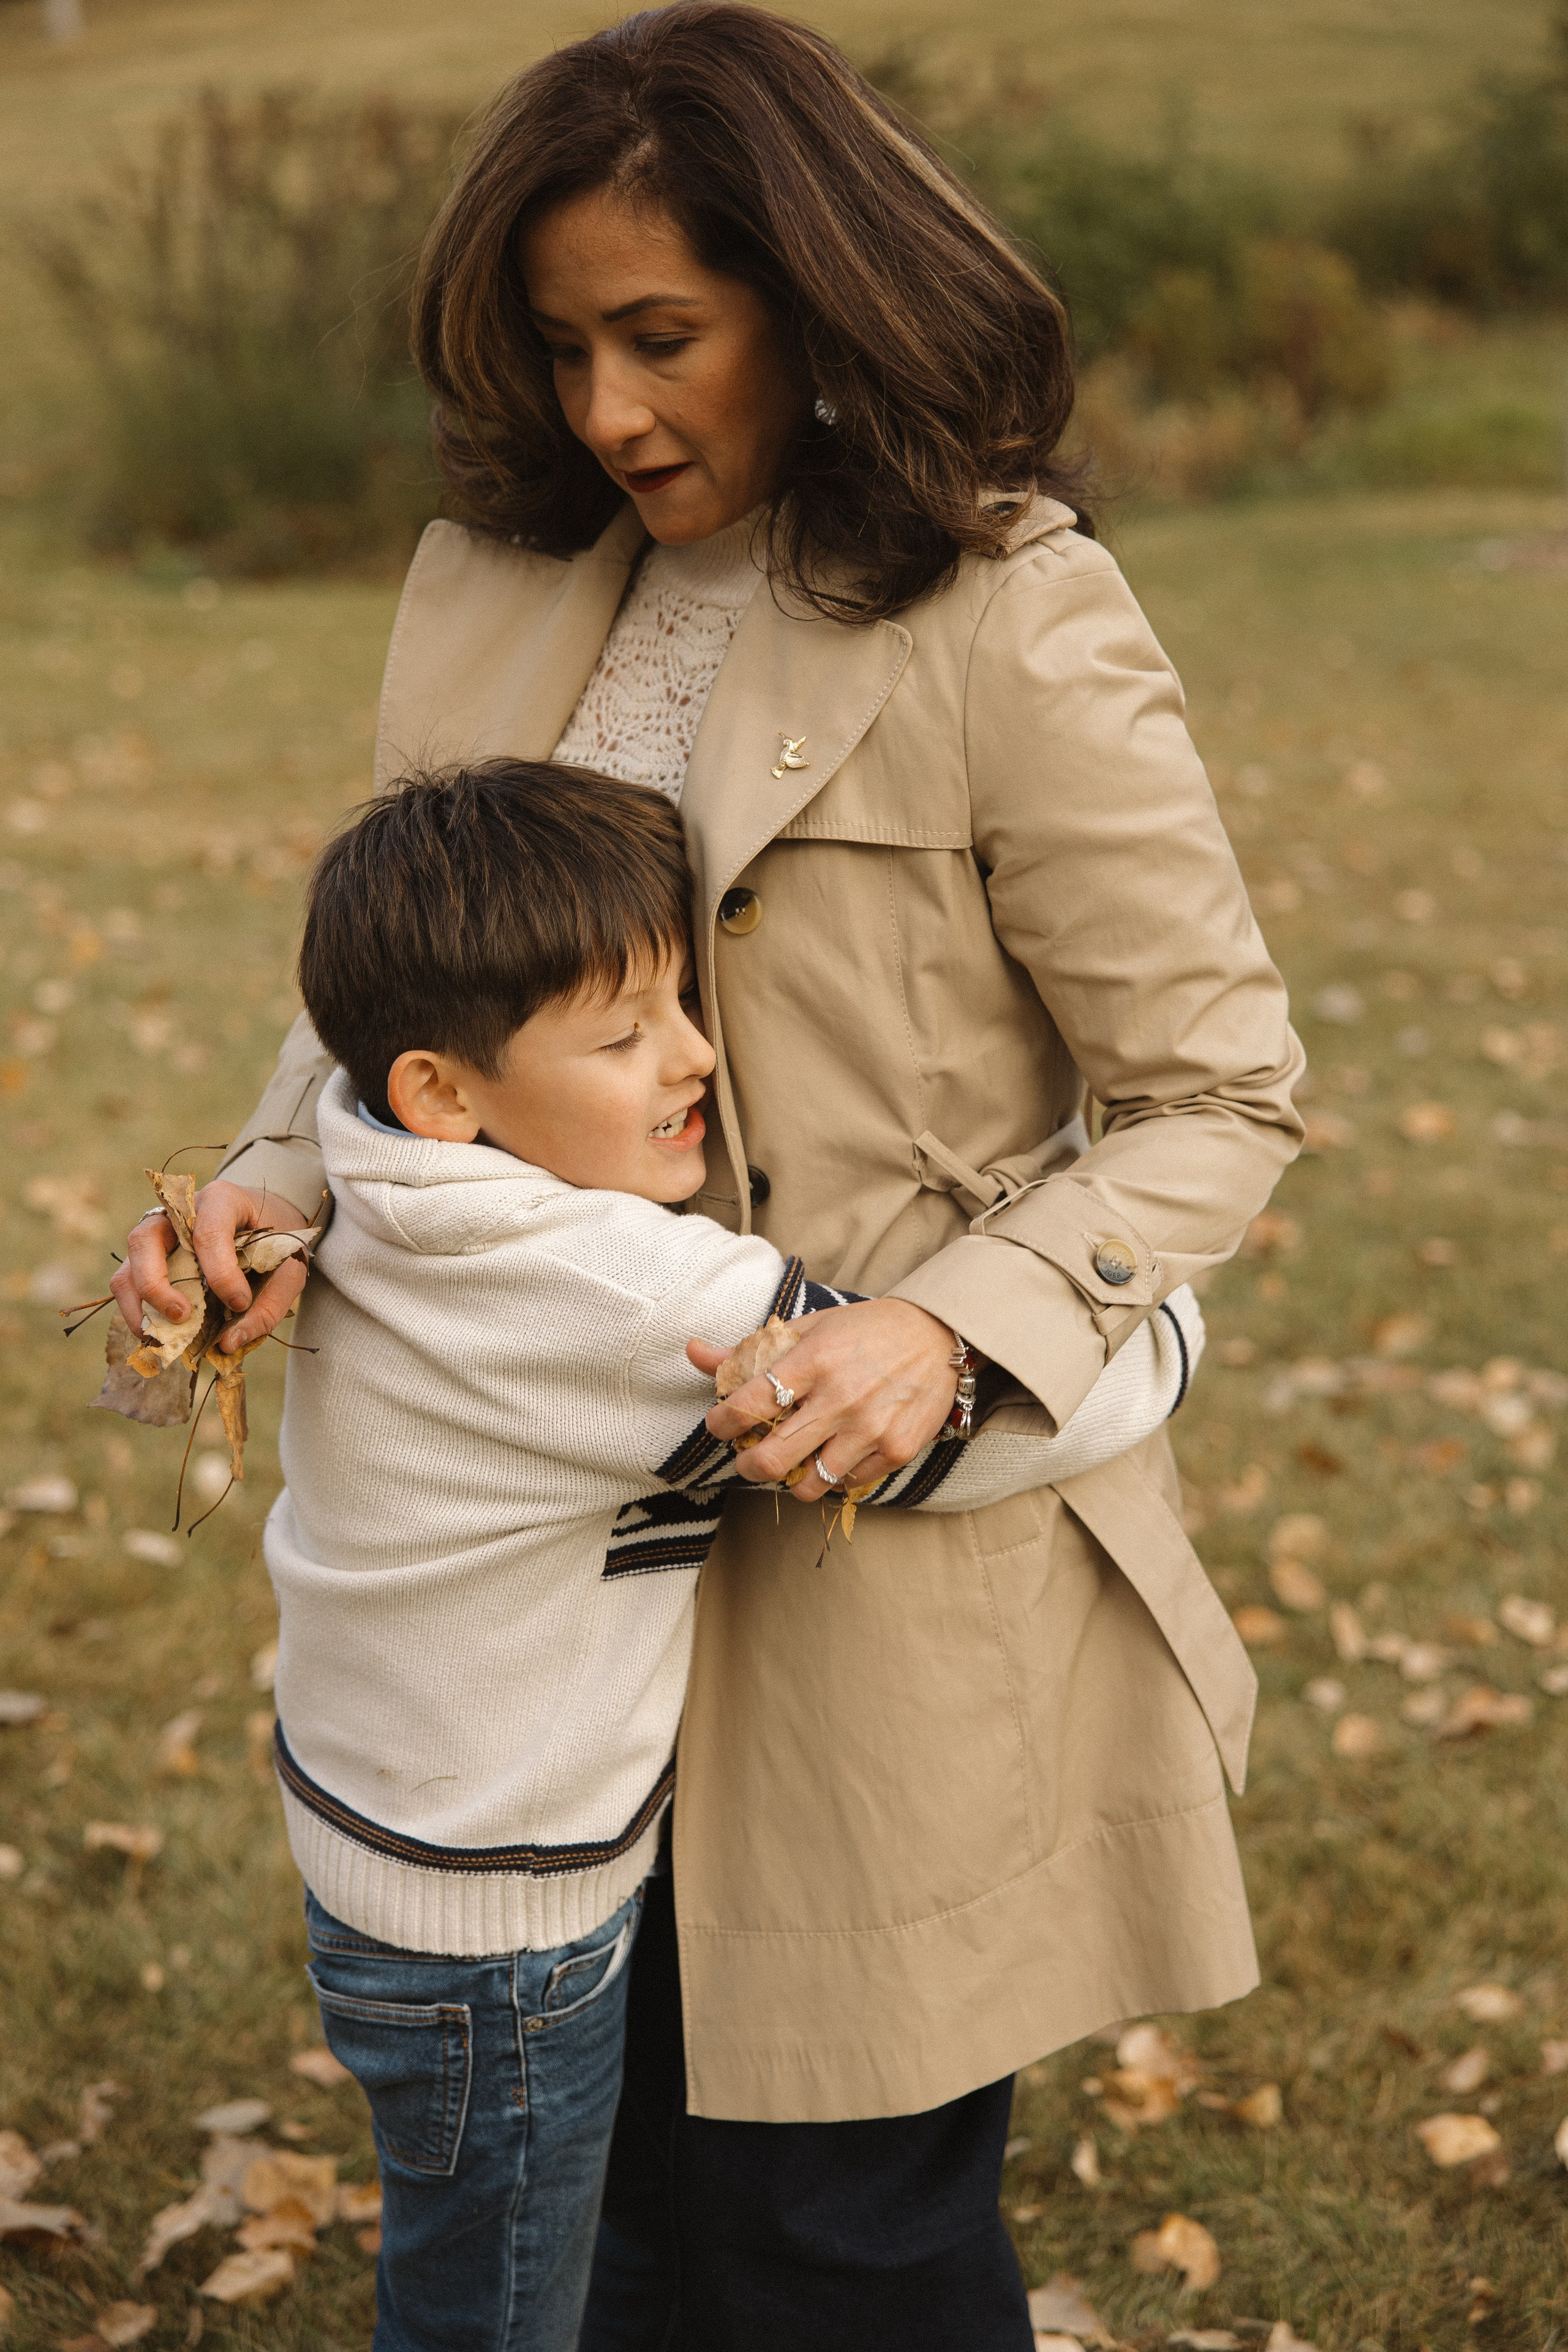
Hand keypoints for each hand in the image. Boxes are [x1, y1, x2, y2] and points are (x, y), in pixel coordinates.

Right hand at [112, 1180, 312, 1355]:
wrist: (268, 1219)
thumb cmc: (277, 1240)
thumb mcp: (290, 1267)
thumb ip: (270, 1303)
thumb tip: (228, 1343)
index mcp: (221, 1200)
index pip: (208, 1232)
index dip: (221, 1272)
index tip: (240, 1302)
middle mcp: (178, 1213)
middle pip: (145, 1240)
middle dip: (156, 1285)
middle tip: (183, 1316)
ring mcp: (158, 1236)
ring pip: (128, 1266)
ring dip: (138, 1305)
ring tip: (160, 1337)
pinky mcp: (148, 1259)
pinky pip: (128, 1285)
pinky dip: (137, 1312)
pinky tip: (157, 1335)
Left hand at [689, 1299, 957, 1501]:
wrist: (939, 1336)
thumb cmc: (866, 1330)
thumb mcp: (809, 1328)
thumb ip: (750, 1348)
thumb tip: (694, 1352)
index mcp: (813, 1360)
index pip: (748, 1405)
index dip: (721, 1422)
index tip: (718, 1423)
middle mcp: (840, 1398)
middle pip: (772, 1458)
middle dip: (747, 1464)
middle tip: (746, 1457)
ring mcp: (870, 1429)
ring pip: (808, 1483)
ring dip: (790, 1478)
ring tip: (791, 1462)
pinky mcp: (896, 1450)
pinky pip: (847, 1483)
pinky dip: (833, 1475)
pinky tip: (833, 1454)